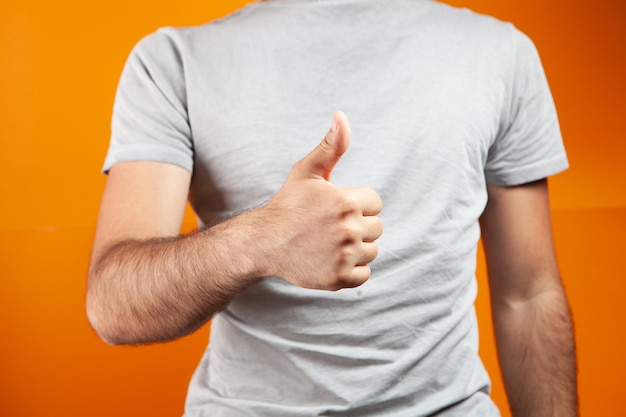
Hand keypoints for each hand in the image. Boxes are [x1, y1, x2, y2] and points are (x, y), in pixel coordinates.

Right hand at [260, 111, 382, 290]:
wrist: (264, 243)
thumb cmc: (288, 204)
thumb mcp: (307, 171)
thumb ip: (331, 146)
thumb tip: (342, 116)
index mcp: (347, 201)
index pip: (375, 203)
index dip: (356, 204)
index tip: (334, 208)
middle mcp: (350, 229)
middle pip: (376, 228)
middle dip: (358, 226)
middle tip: (329, 227)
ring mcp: (345, 256)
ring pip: (371, 251)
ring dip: (356, 248)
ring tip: (329, 243)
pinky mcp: (340, 278)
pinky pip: (364, 274)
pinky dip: (351, 270)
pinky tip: (330, 260)